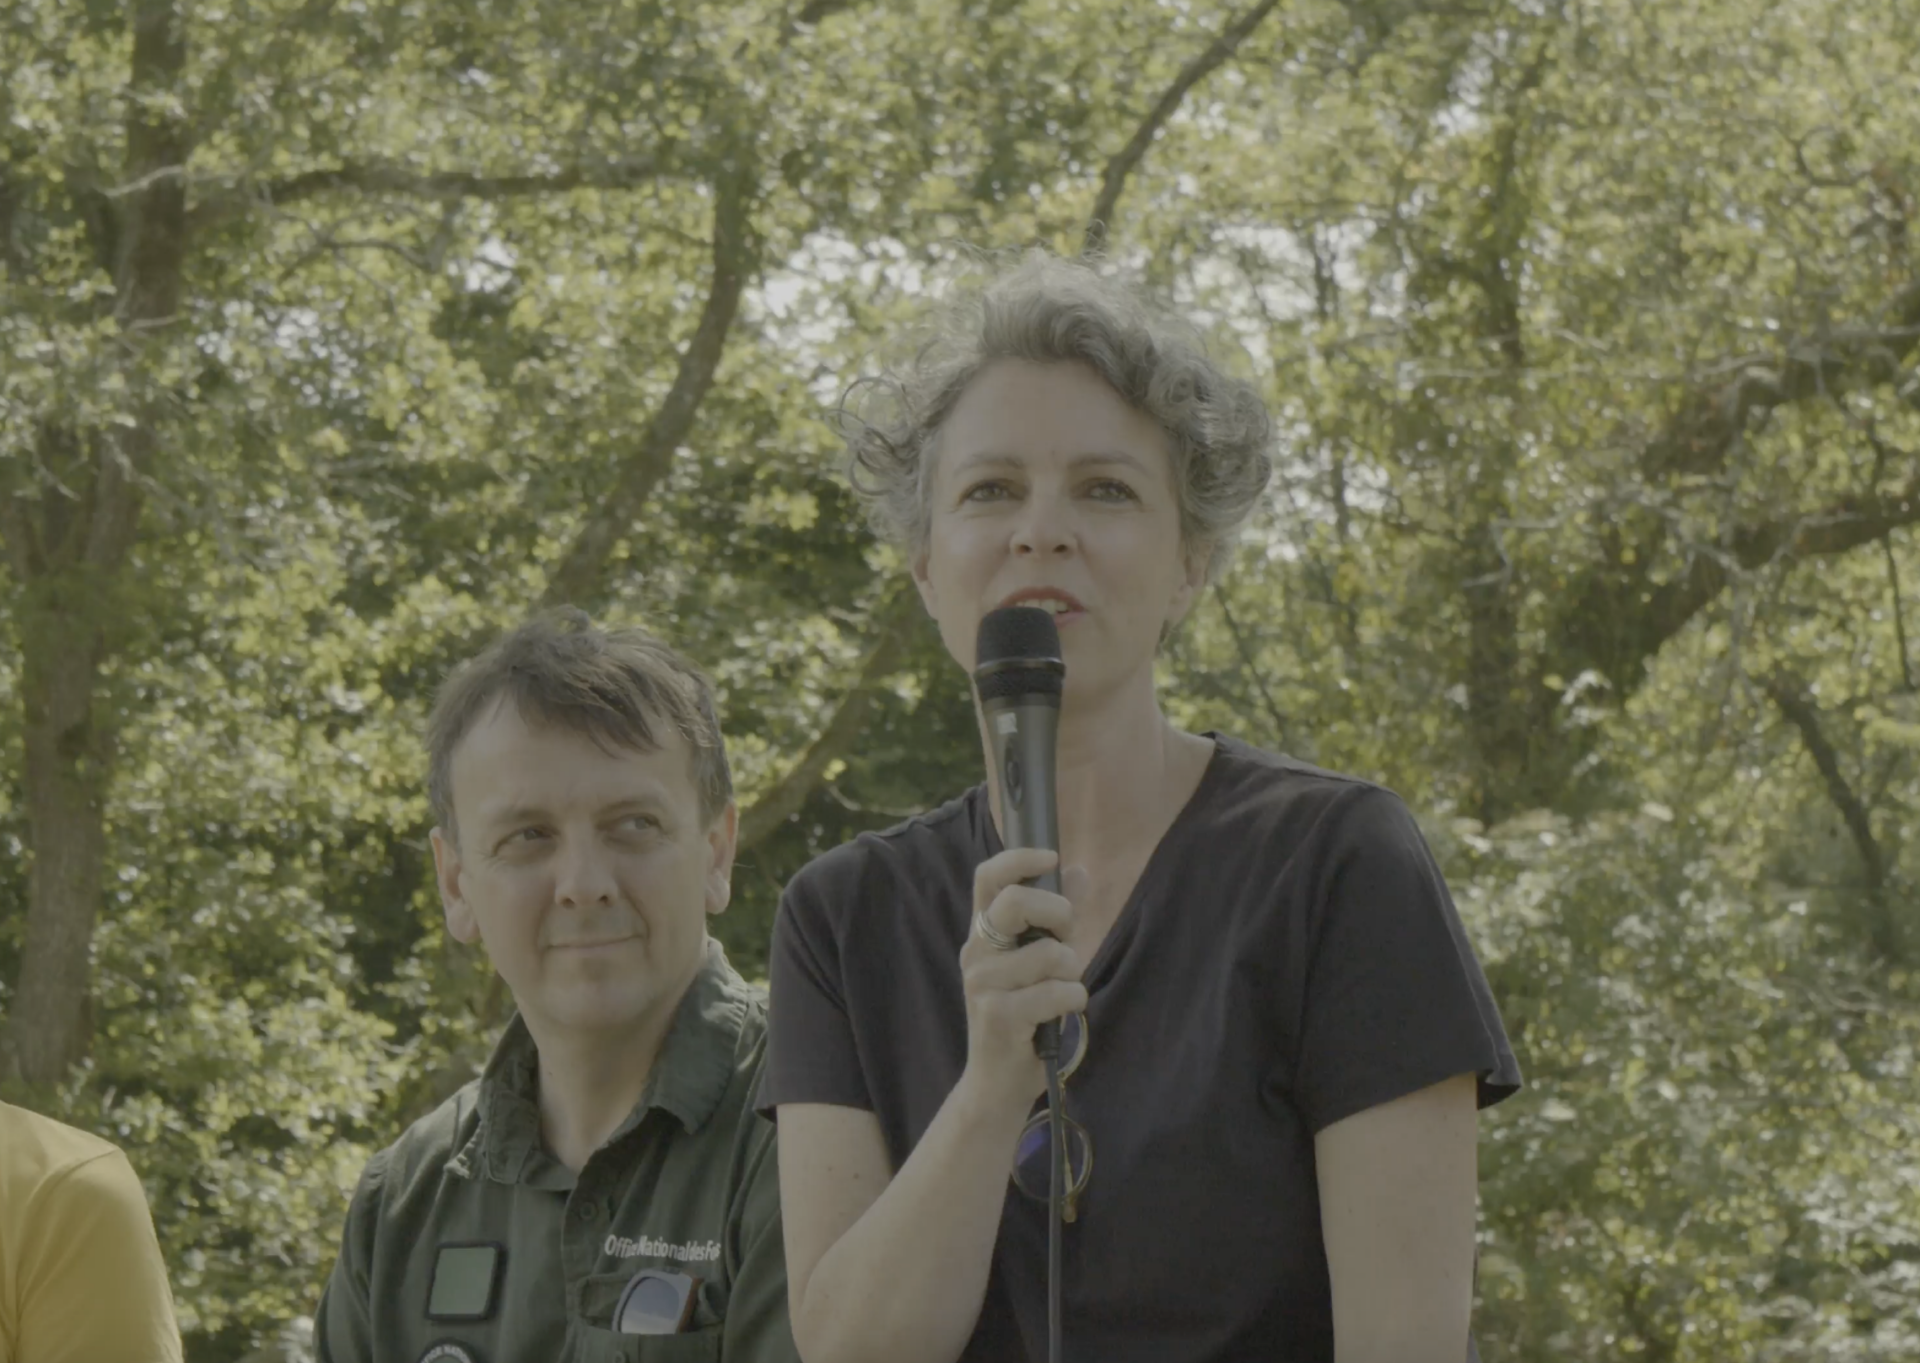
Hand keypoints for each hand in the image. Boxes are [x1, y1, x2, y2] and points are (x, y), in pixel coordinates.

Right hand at [957, 847, 1089, 1110]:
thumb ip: (1056, 919)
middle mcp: (976, 952)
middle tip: (1067, 938)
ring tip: (1059, 992)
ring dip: (1071, 973)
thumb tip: (1079, 871)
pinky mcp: (998, 1014)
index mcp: (981, 934)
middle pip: (1017, 901)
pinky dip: (1073, 1001)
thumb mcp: (1039, 962)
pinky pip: (1058, 991)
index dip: (1019, 858)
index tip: (1051, 857)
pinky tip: (1059, 1015)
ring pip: (1051, 952)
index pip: (987, 877)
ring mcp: (982, 983)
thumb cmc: (1023, 1017)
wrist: (997, 1082)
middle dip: (1059, 913)